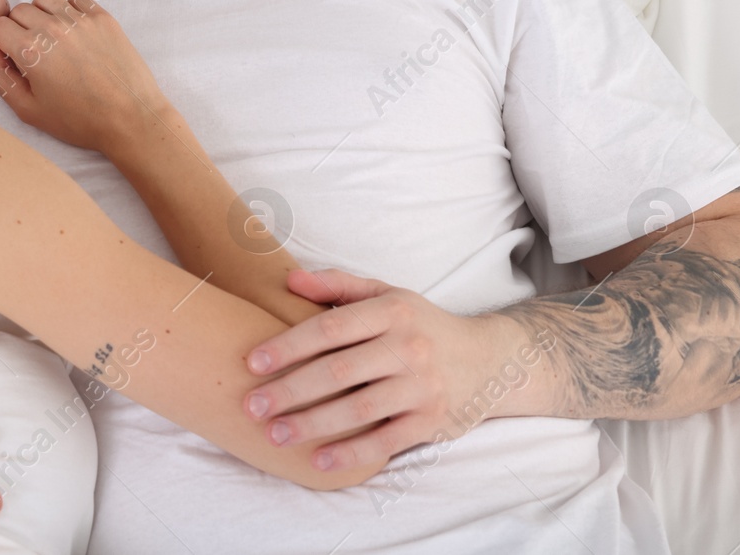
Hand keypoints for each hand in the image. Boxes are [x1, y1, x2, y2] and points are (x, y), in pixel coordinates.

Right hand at [0, 0, 169, 154]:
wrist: (129, 119)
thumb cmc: (79, 120)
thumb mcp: (29, 110)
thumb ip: (1, 78)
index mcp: (30, 51)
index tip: (10, 55)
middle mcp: (53, 28)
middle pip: (19, 10)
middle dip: (18, 28)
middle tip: (33, 52)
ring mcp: (80, 19)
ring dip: (42, 13)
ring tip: (52, 37)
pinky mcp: (102, 17)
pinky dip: (69, 10)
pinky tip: (74, 32)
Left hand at [241, 269, 511, 474]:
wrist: (489, 360)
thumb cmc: (421, 325)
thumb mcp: (386, 295)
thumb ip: (338, 285)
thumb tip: (288, 279)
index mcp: (391, 311)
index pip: (331, 328)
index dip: (289, 345)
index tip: (252, 362)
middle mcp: (408, 347)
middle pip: (339, 372)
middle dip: (290, 391)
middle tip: (251, 406)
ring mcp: (422, 387)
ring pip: (359, 410)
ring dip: (312, 425)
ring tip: (274, 435)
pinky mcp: (433, 422)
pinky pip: (386, 441)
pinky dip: (351, 453)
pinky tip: (318, 460)